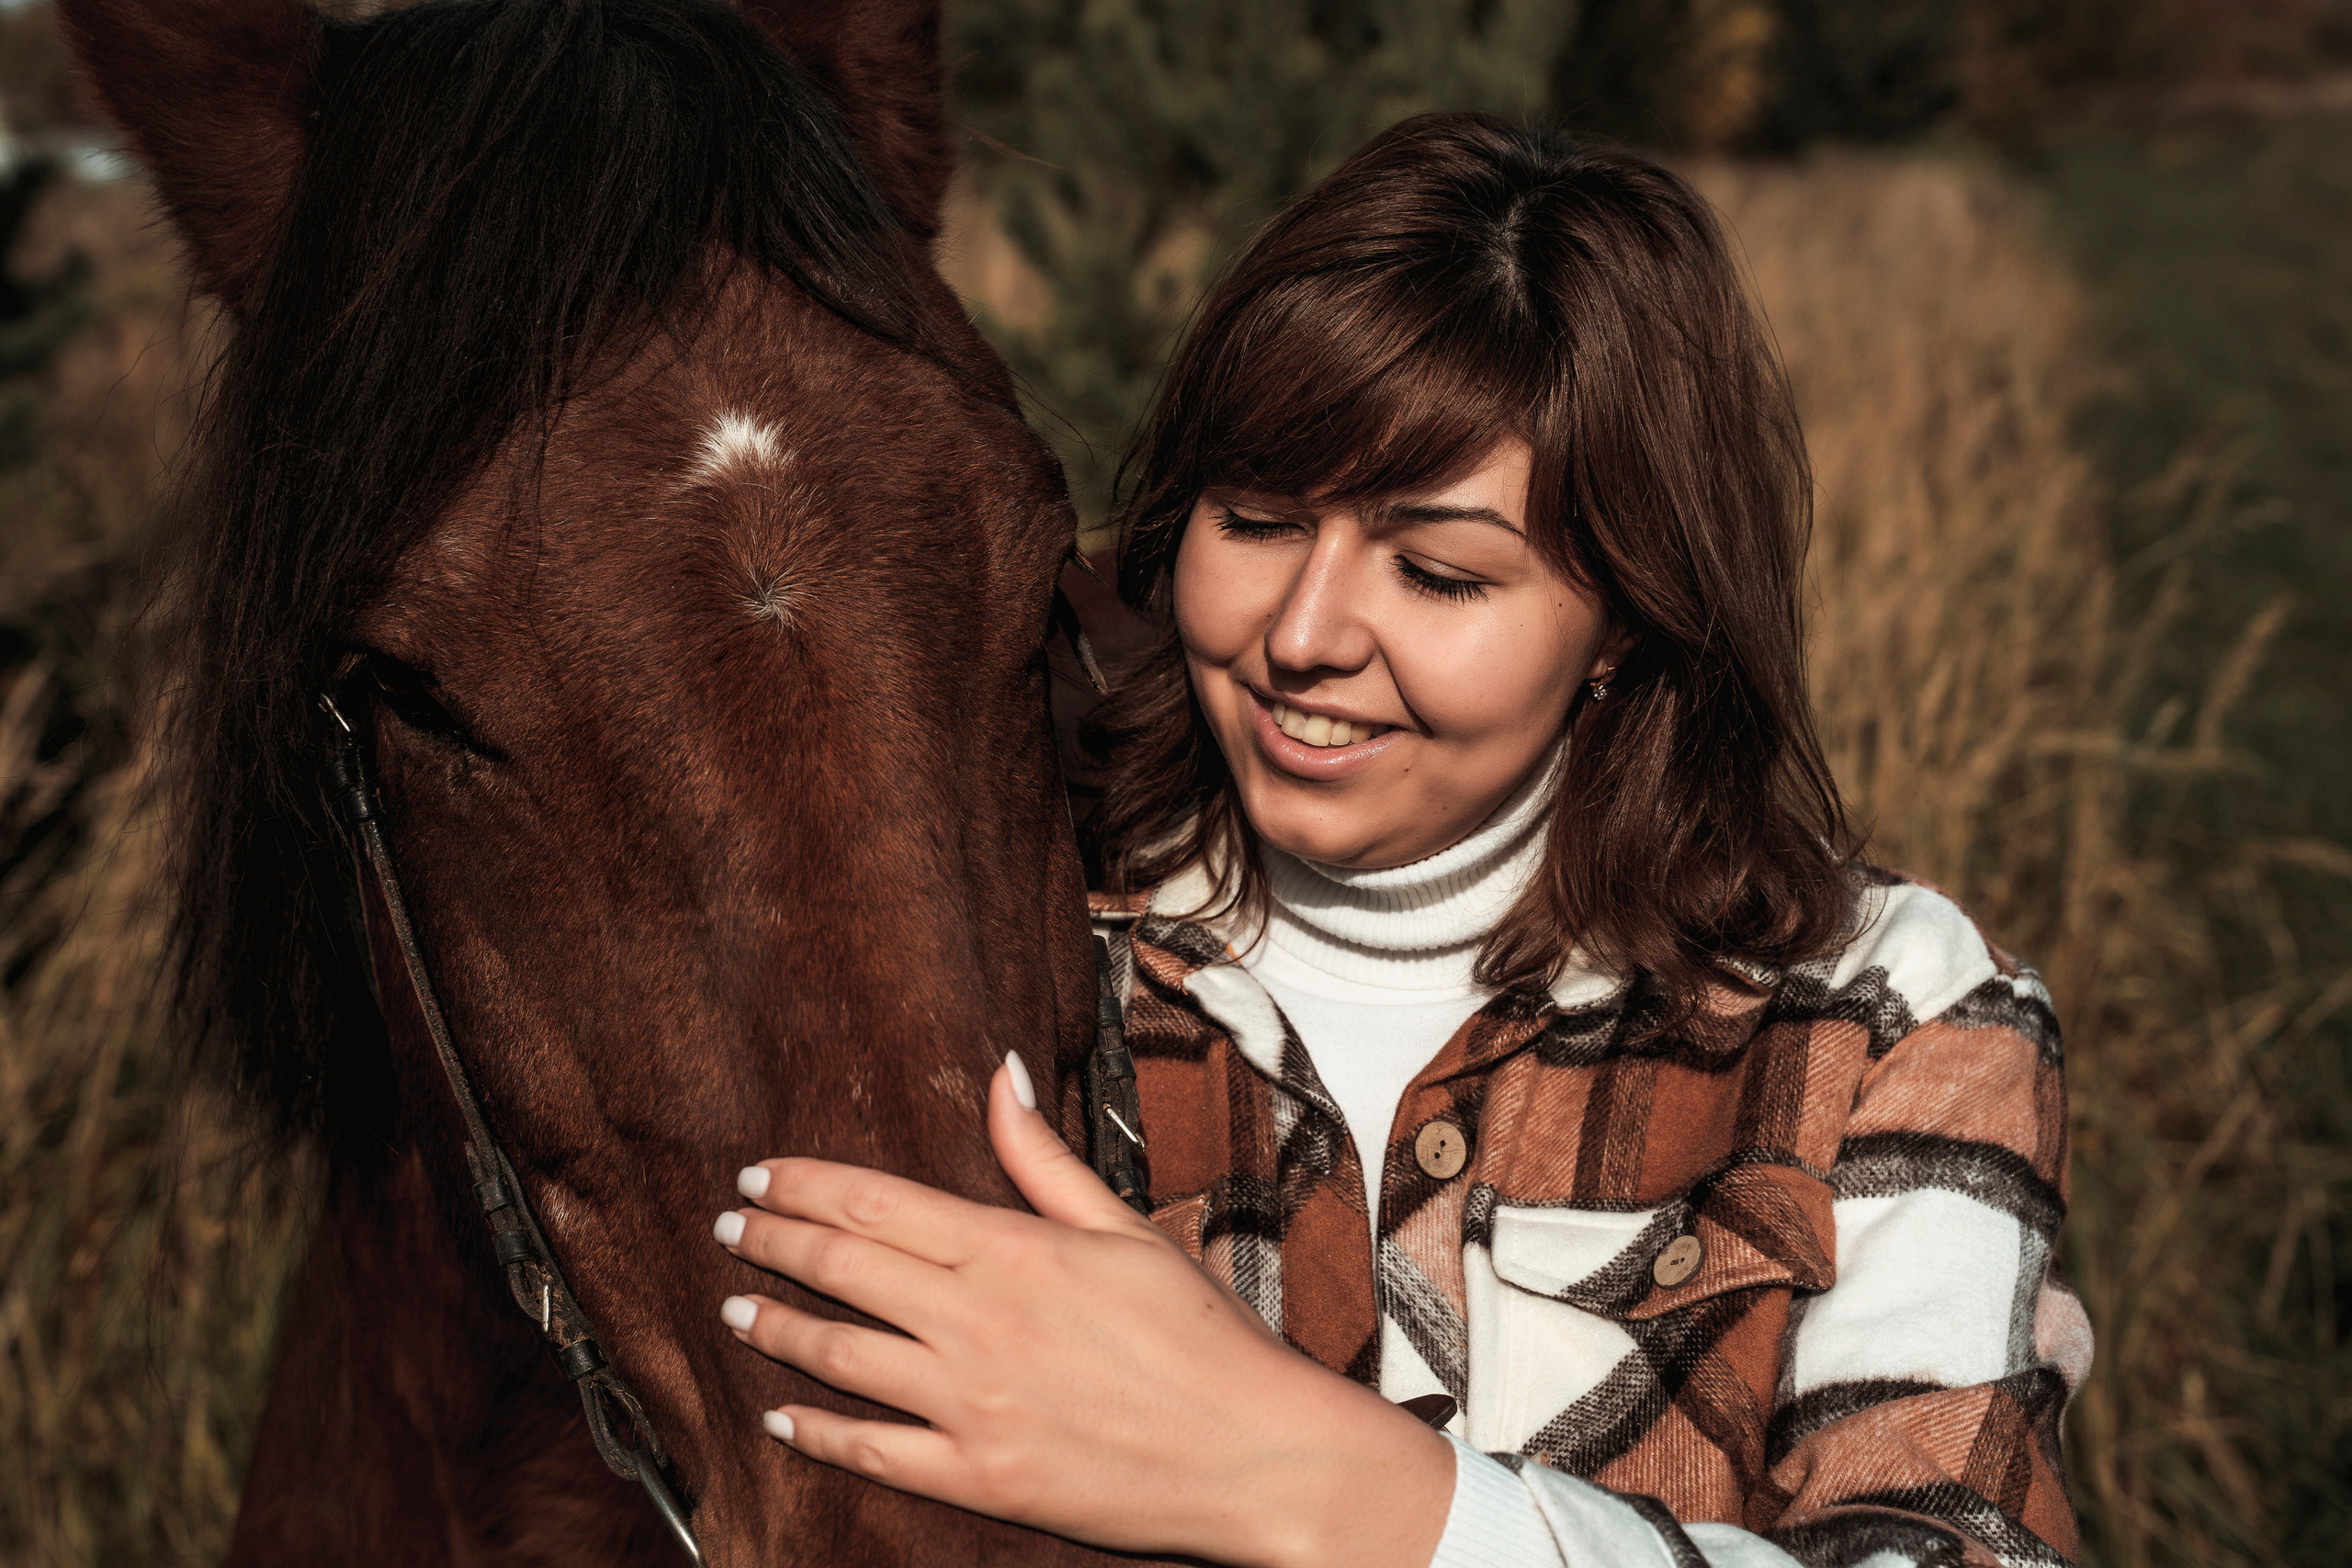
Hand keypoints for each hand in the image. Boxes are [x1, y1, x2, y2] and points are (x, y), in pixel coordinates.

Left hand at [711, 1052, 1453, 1567]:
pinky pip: (872, 1451)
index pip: (874, 1202)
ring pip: (839, 1355)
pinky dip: (817, 1431)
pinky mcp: (978, 1478)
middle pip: (842, 1267)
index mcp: (1011, 1250)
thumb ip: (1045, 1157)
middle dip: (770, 1242)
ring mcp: (969, 1405)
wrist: (1254, 1453)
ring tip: (736, 1306)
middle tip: (726, 1227)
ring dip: (776, 1326)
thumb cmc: (1203, 1338)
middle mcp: (975, 1322)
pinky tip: (783, 1415)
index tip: (756, 1176)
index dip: (801, 1186)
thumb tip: (999, 1072)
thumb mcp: (1125, 1228)